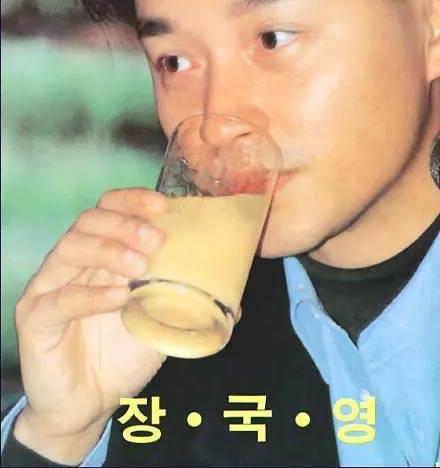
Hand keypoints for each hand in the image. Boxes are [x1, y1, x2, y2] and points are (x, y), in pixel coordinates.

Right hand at [13, 188, 168, 462]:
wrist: (87, 406)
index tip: (163, 206)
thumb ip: (189, 306)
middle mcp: (72, 263)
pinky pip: (59, 298)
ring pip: (70, 247)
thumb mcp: (161, 324)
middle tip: (156, 240)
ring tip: (139, 268)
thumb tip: (235, 302)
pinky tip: (117, 299)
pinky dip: (90, 295)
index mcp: (100, 255)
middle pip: (89, 220)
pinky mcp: (36, 318)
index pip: (109, 208)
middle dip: (125, 223)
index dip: (133, 200)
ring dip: (109, 250)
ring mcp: (49, 287)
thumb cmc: (121, 356)